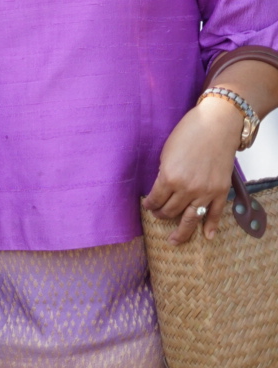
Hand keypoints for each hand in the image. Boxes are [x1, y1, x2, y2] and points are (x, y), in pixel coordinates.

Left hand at [143, 95, 243, 243]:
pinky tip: (207, 236)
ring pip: (191, 218)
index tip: (147, 206)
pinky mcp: (220, 191)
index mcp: (169, 177)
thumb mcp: (167, 153)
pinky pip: (215, 214)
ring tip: (175, 240)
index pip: (155, 200)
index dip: (149, 205)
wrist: (216, 126)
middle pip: (171, 211)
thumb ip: (165, 173)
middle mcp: (187, 189)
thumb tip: (162, 189)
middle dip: (162, 215)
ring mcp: (205, 192)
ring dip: (182, 232)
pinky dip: (211, 226)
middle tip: (159, 216)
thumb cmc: (188, 134)